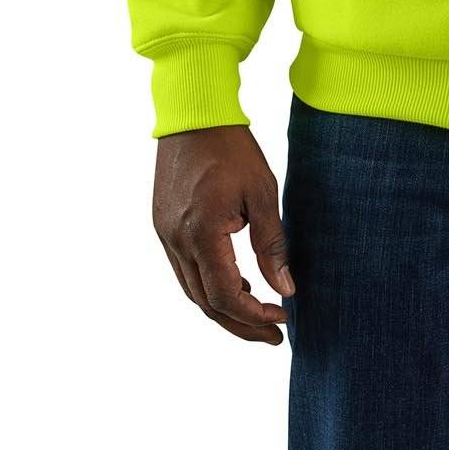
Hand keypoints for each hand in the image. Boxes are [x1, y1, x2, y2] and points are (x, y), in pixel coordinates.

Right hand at [152, 125, 294, 343]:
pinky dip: (209, 284)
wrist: (194, 114)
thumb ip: (272, 244)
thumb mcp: (262, 193)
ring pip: (192, 290)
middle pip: (205, 303)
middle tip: (273, 335)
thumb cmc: (232, 148)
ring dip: (223, 307)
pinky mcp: (163, 226)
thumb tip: (285, 289)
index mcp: (201, 234)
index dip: (253, 315)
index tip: (283, 317)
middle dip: (240, 324)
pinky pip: (185, 269)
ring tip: (258, 312)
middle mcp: (175, 241)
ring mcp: (164, 235)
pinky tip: (235, 281)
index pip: (224, 296)